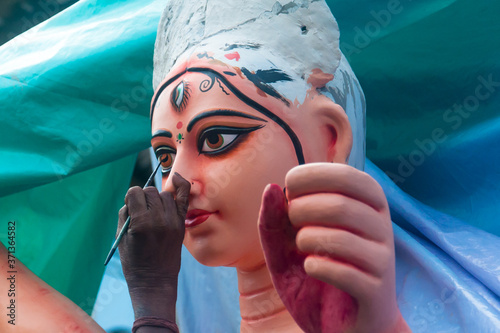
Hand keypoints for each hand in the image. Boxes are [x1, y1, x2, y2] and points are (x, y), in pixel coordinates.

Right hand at [117, 172, 189, 319]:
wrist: (155, 281)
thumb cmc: (134, 261)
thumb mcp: (122, 236)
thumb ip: (126, 212)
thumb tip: (134, 195)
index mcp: (141, 222)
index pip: (135, 193)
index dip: (130, 198)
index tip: (130, 207)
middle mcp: (159, 218)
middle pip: (150, 192)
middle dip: (142, 198)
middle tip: (140, 212)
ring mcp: (173, 220)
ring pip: (164, 194)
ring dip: (156, 199)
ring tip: (151, 212)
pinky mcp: (181, 224)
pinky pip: (184, 197)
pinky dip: (181, 185)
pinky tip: (176, 178)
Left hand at [258, 163, 409, 332]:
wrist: (346, 323)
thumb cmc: (316, 272)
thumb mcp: (285, 245)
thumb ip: (275, 218)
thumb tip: (272, 188)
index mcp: (366, 201)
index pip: (343, 174)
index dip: (308, 178)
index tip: (290, 193)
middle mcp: (381, 224)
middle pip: (340, 204)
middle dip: (302, 210)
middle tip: (293, 224)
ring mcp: (383, 257)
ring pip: (342, 238)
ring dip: (307, 240)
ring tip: (302, 247)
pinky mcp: (378, 290)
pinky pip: (345, 273)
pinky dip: (317, 268)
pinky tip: (311, 268)